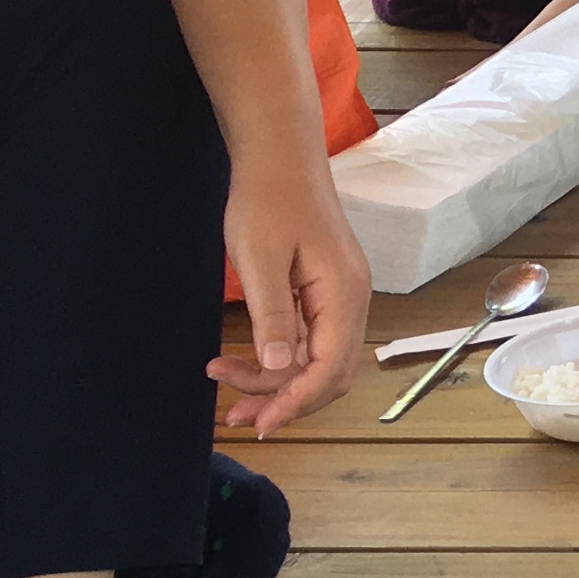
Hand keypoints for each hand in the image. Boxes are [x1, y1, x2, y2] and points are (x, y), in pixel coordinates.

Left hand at [209, 155, 370, 435]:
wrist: (278, 156)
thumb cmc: (267, 199)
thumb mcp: (260, 259)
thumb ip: (273, 315)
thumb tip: (281, 366)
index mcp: (343, 293)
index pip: (329, 367)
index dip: (295, 401)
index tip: (259, 422)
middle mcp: (351, 298)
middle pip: (329, 371)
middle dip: (285, 398)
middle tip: (236, 414)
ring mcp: (340, 294)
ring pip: (317, 358)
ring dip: (277, 380)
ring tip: (227, 383)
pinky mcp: (324, 289)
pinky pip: (310, 338)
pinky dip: (278, 356)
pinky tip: (245, 357)